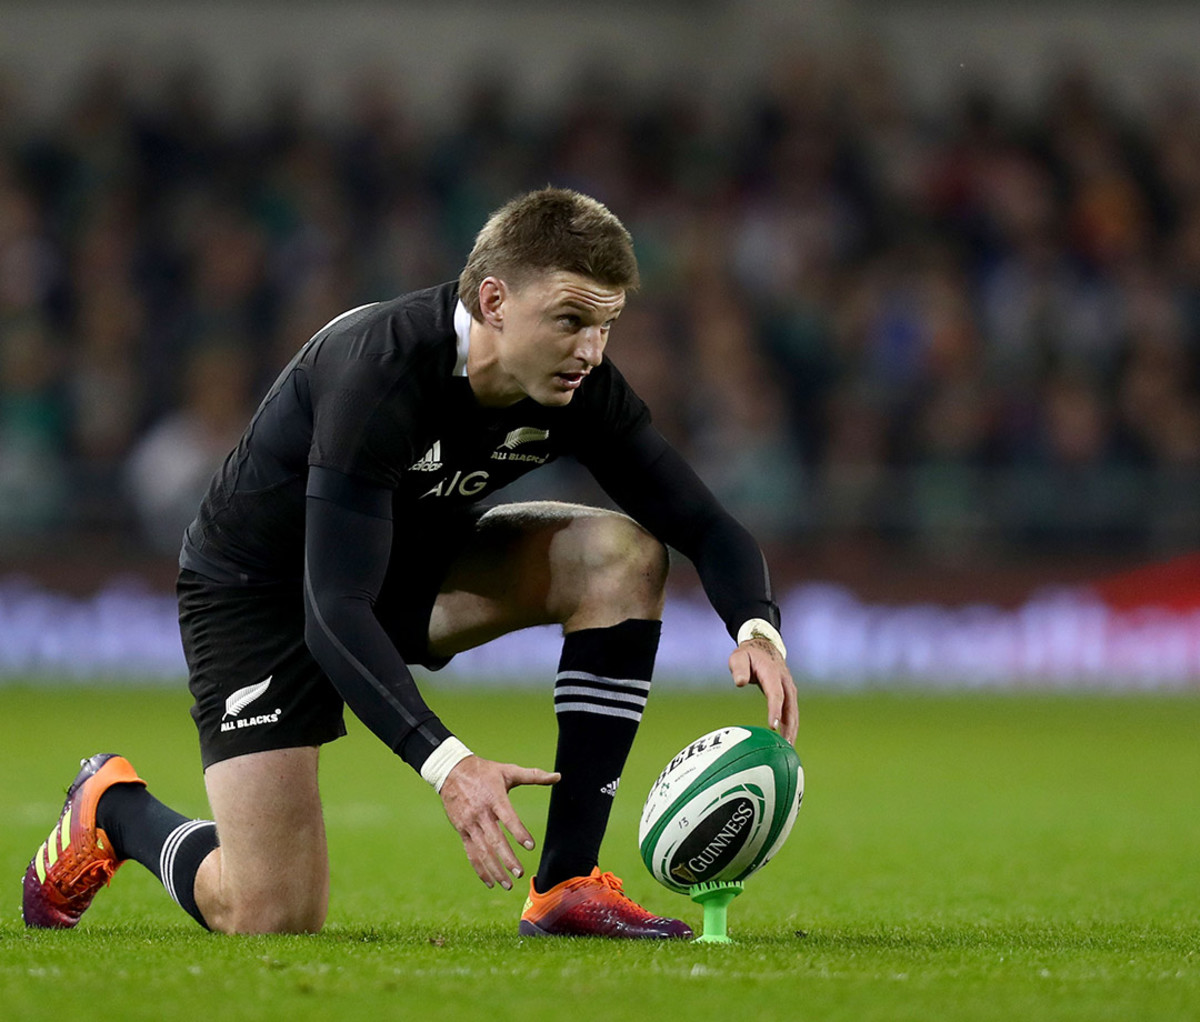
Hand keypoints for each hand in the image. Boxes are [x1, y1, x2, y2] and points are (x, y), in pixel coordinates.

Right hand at [438, 755, 559, 889]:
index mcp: (495, 798)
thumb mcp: (507, 771)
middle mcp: (481, 814)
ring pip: (482, 851)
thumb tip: (558, 776)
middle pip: (494, 840)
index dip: (519, 832)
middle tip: (520, 873)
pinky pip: (471, 853)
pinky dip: (480, 869)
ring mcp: (470, 824)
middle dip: (507, 858)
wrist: (451, 771)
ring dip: (495, 870)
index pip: (508, 818)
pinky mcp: (462, 831)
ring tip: (508, 884)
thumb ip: (533, 775)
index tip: (530, 846)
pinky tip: (491, 882)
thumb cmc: (484, 771)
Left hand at [728, 637, 797, 744]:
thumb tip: (739, 682)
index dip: (775, 710)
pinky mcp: (789, 695)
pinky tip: (787, 742)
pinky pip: (792, 713)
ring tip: (789, 750)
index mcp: (773, 674)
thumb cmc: (748, 655)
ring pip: (793, 712)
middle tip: (786, 746)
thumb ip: (739, 668)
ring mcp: (789, 689)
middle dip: (789, 726)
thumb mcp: (739, 657)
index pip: (776, 694)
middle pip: (790, 707)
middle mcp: (785, 683)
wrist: (764, 647)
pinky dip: (791, 727)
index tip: (773, 726)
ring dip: (793, 730)